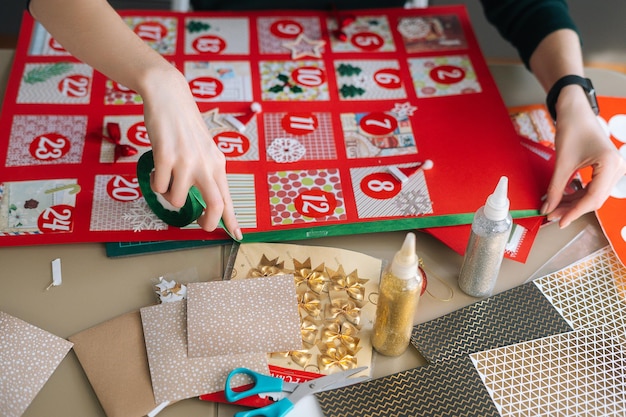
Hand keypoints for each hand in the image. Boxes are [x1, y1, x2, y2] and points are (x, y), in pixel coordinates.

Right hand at [140, 68, 241, 238]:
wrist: (169, 97)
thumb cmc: (185, 126)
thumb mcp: (205, 150)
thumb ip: (207, 173)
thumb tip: (208, 201)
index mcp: (218, 164)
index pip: (228, 198)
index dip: (232, 220)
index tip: (237, 235)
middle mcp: (206, 164)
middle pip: (215, 204)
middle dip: (207, 222)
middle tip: (199, 225)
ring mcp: (186, 161)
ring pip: (177, 200)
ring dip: (168, 197)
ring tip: (166, 181)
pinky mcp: (166, 157)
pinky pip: (159, 186)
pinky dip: (155, 184)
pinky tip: (157, 169)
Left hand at [541, 88, 625, 227]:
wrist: (575, 111)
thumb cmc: (572, 129)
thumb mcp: (562, 162)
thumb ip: (555, 188)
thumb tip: (547, 208)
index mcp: (610, 165)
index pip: (593, 198)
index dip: (575, 212)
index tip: (560, 221)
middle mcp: (617, 168)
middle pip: (594, 199)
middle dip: (572, 209)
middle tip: (552, 216)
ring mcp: (612, 169)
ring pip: (593, 196)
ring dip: (573, 204)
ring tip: (553, 209)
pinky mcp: (605, 169)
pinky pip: (592, 188)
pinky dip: (576, 195)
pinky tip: (561, 200)